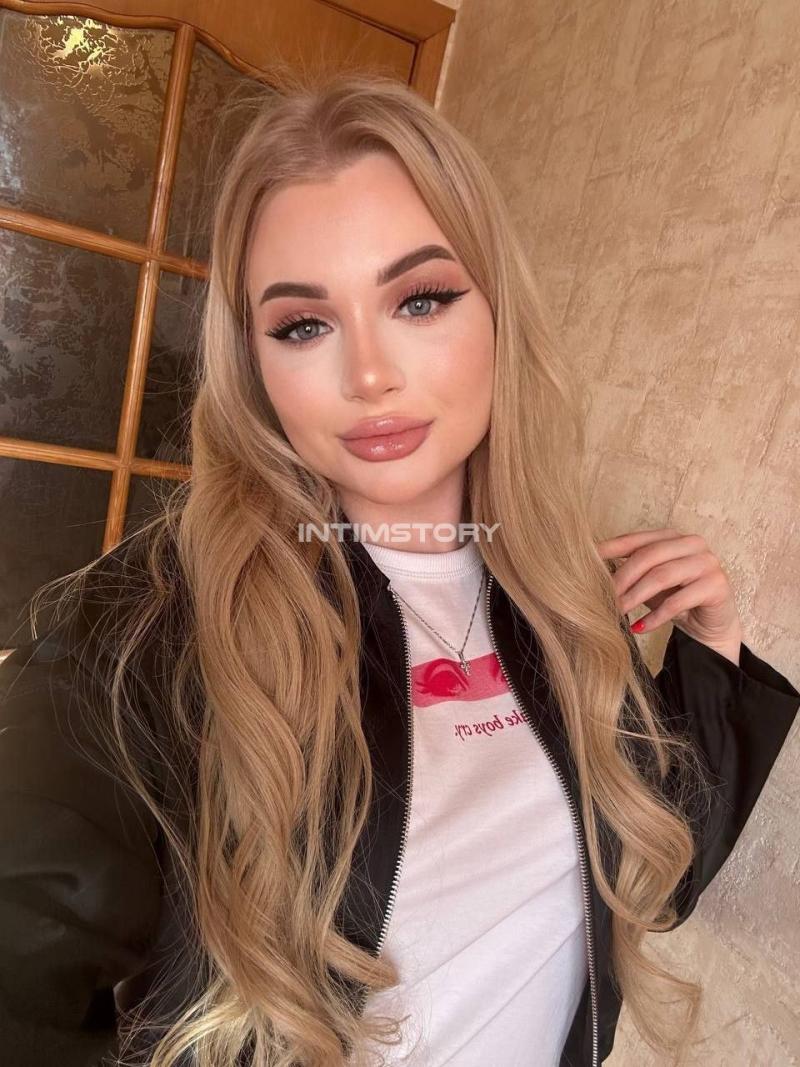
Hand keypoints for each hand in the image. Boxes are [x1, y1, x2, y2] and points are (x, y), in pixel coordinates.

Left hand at [595, 528, 742, 664]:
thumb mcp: (648, 583)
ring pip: (662, 576)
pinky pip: (679, 601)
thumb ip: (628, 572)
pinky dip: (655, 616)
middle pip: (648, 556)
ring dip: (635, 596)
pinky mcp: (717, 586)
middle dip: (622, 578)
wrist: (711, 624)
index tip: (585, 561)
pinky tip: (639, 627)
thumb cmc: (675, 599)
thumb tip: (589, 570)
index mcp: (672, 537)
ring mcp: (707, 562)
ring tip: (617, 612)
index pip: (636, 540)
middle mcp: (692, 543)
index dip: (610, 549)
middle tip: (602, 598)